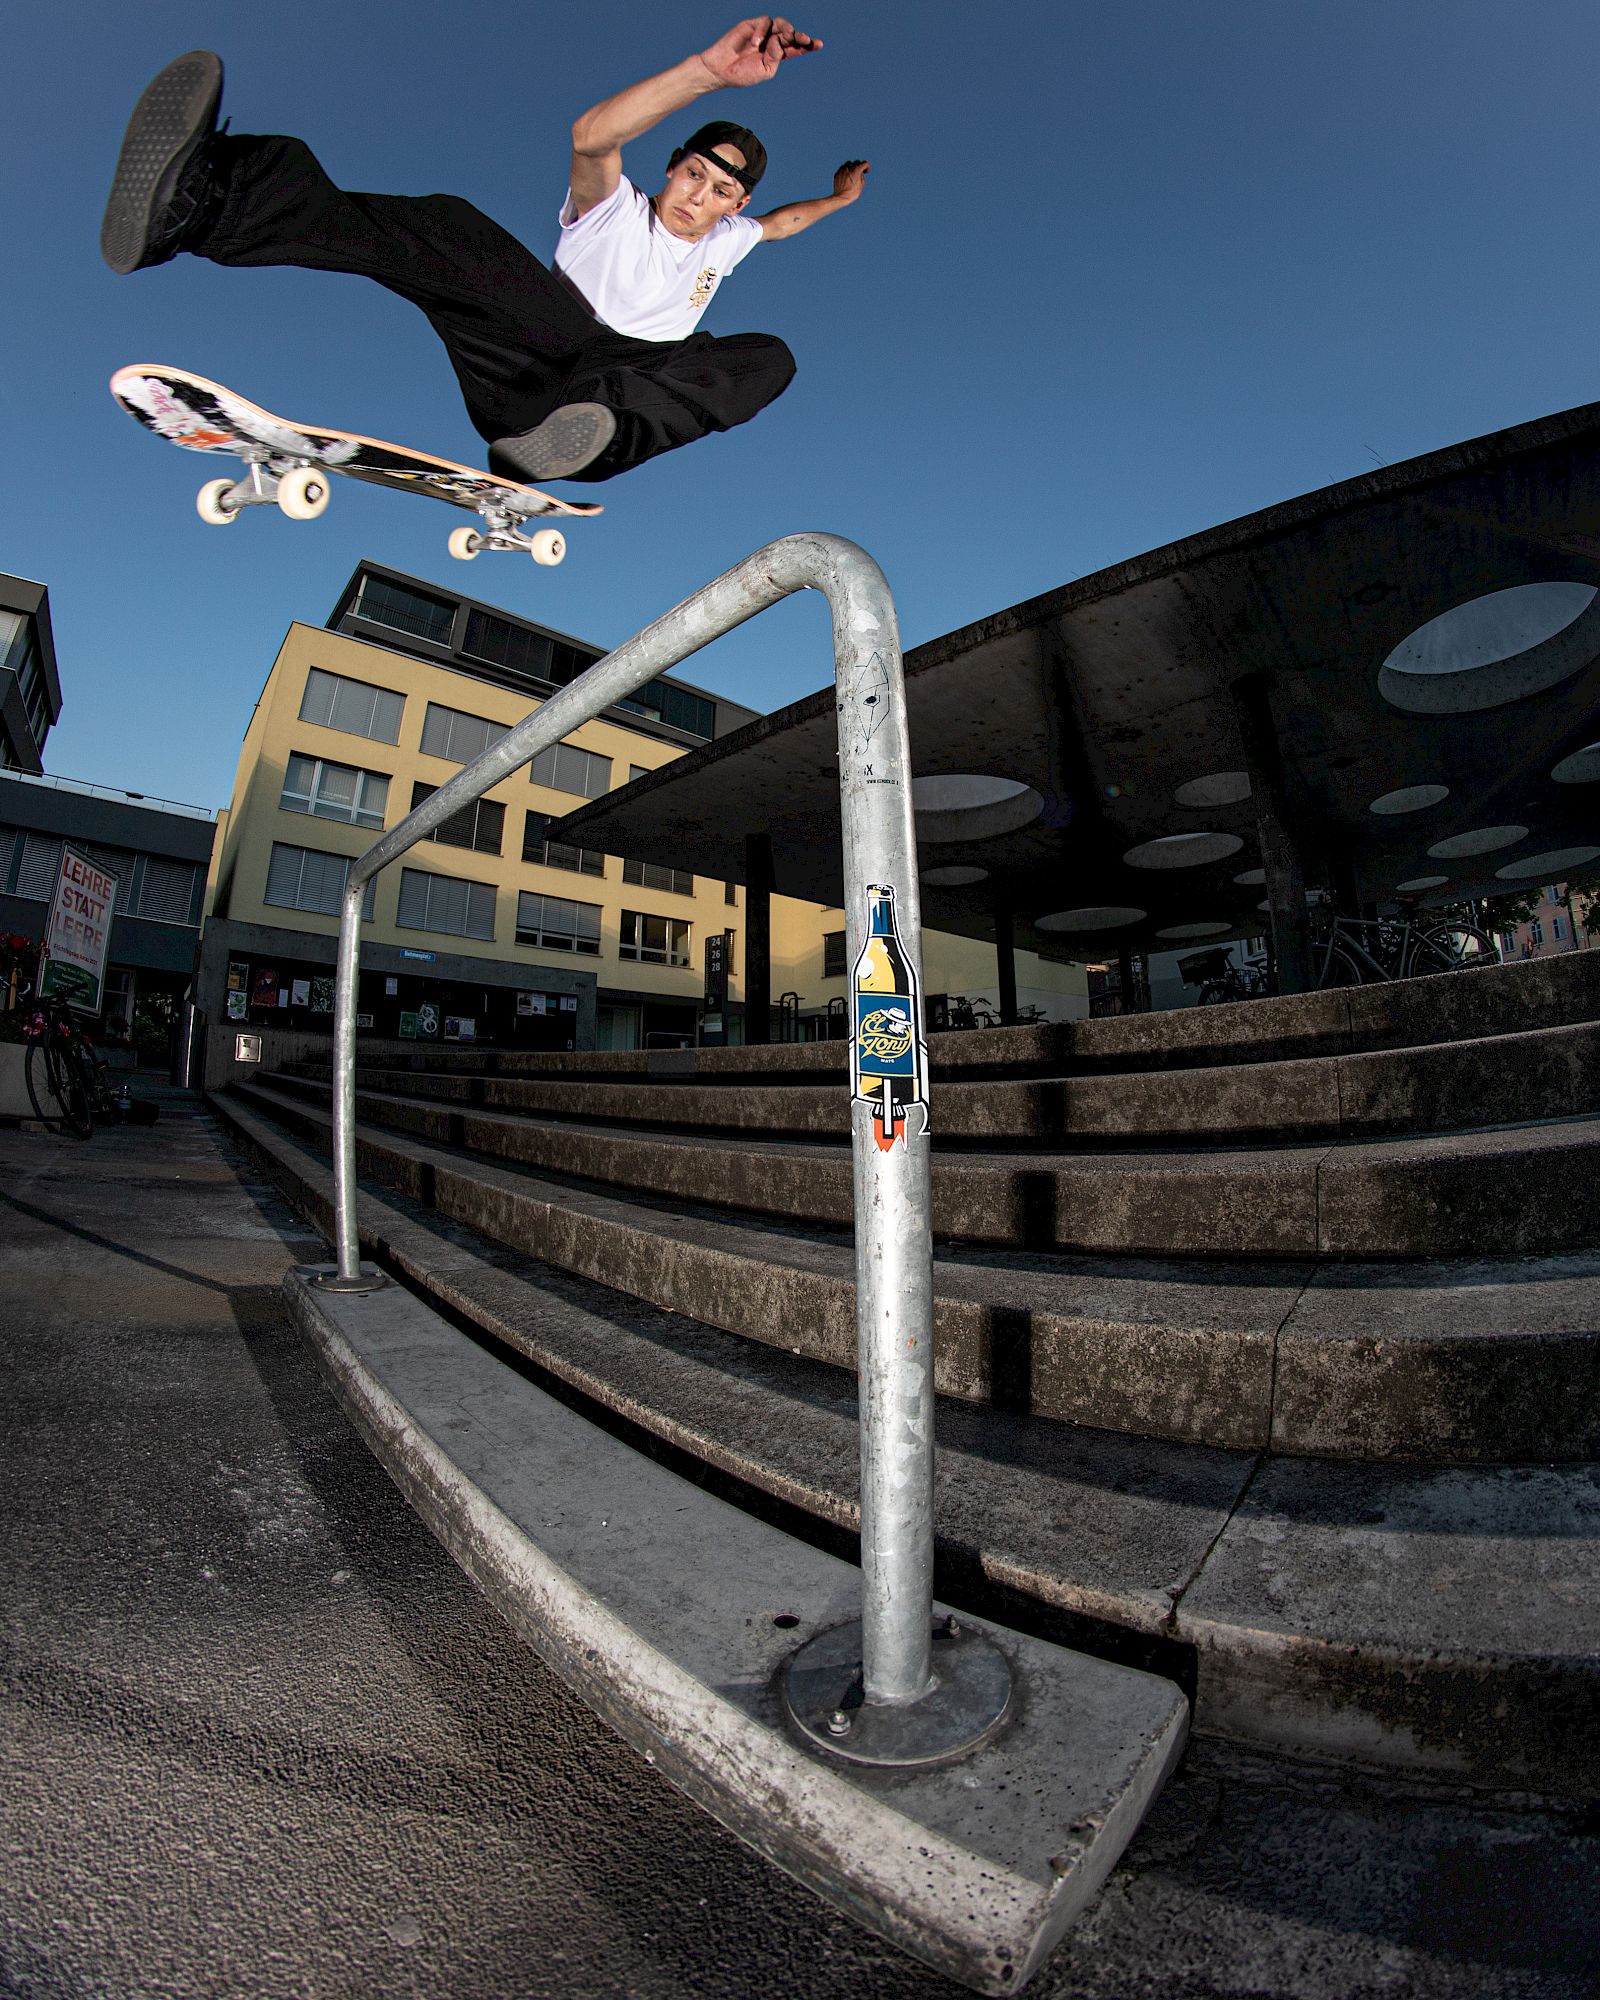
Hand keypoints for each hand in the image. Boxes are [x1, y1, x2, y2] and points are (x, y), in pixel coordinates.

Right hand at [700, 15, 821, 87]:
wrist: (721, 70)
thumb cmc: (743, 74)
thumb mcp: (766, 70)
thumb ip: (776, 56)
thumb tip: (781, 40)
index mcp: (778, 55)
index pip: (796, 48)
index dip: (808, 45)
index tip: (819, 44)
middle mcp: (772, 42)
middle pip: (791, 34)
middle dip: (799, 36)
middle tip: (804, 39)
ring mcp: (763, 33)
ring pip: (781, 24)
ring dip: (786, 29)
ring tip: (786, 37)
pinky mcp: (752, 25)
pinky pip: (764, 22)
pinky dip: (762, 31)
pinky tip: (756, 43)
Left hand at [832, 159, 869, 200]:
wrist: (841, 197)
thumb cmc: (852, 193)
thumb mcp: (861, 185)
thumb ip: (861, 176)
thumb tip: (860, 172)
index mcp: (857, 170)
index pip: (864, 163)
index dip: (867, 167)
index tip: (867, 171)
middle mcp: (849, 167)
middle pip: (857, 162)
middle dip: (860, 166)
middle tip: (860, 172)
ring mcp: (842, 169)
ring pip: (849, 164)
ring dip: (852, 167)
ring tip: (853, 173)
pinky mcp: (837, 173)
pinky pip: (843, 169)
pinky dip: (846, 171)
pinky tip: (847, 177)